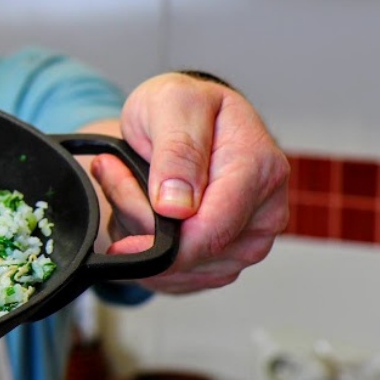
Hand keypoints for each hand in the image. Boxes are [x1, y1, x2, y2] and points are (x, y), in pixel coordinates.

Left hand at [91, 71, 289, 293]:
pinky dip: (147, 248)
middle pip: (195, 252)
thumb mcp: (173, 103)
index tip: (122, 215)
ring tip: (125, 181)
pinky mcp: (226, 259)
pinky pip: (177, 276)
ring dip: (139, 233)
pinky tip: (138, 210)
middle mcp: (265, 212)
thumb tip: (179, 207)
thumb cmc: (183, 106)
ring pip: (182, 269)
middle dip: (141, 221)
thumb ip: (178, 151)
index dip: (162, 238)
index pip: (213, 230)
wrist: (183, 117)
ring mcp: (248, 241)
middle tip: (114, 172)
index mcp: (260, 169)